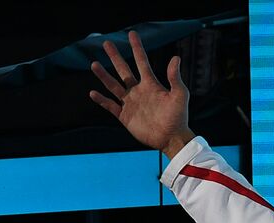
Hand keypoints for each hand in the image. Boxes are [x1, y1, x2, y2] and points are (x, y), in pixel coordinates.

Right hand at [89, 30, 192, 157]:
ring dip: (104, 76)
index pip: (142, 62)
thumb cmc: (179, 117)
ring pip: (113, 86)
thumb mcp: (180, 96)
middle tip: (106, 43)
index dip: (137, 48)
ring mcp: (131, 103)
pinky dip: (102, 100)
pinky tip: (93, 93)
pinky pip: (110, 106)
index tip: (132, 34)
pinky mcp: (125, 116)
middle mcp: (138, 91)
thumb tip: (175, 57)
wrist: (172, 138)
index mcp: (151, 85)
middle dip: (115, 57)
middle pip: (124, 70)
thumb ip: (175, 78)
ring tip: (94, 64)